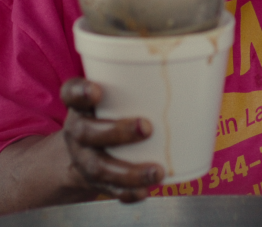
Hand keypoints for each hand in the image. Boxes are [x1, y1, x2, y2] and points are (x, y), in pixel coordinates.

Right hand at [60, 78, 164, 200]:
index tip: (96, 90)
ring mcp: (85, 159)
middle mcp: (78, 132)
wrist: (79, 153)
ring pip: (100, 167)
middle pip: (87, 132)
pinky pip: (110, 190)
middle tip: (145, 127)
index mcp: (80, 106)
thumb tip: (190, 70)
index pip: (71, 93)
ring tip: (157, 171)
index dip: (80, 92)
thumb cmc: (108, 114)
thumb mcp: (111, 95)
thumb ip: (138, 83)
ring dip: (129, 172)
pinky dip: (128, 192)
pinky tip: (145, 191)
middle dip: (116, 131)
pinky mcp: (97, 181)